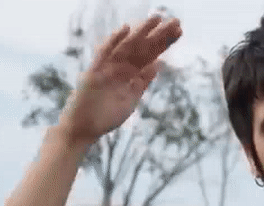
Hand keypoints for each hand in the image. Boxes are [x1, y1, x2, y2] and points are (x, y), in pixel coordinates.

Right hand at [57, 15, 181, 145]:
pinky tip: (126, 30)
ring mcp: (107, 68)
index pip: (151, 55)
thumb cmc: (106, 116)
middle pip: (143, 48)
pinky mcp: (94, 73)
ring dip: (141, 32)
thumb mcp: (130, 100)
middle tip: (176, 21)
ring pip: (127, 47)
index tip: (179, 31)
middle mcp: (120, 67)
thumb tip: (156, 65)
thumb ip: (141, 83)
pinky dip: (114, 42)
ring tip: (157, 18)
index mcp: (131, 74)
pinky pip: (104, 55)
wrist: (84, 129)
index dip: (164, 43)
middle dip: (159, 35)